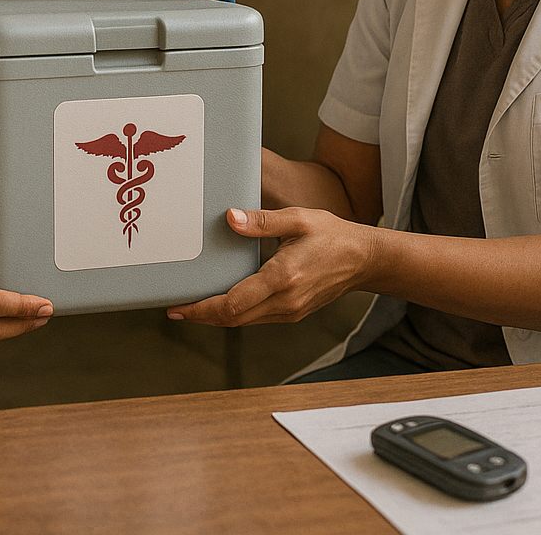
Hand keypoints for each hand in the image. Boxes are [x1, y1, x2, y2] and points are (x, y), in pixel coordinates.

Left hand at [166, 206, 373, 325]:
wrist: (365, 260)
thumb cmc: (333, 235)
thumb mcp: (298, 219)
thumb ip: (262, 221)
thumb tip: (230, 218)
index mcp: (283, 278)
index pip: (233, 304)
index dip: (202, 309)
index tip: (179, 307)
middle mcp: (285, 301)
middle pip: (233, 319)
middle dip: (202, 316)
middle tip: (175, 309)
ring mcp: (290, 311)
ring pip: (244, 322)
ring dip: (216, 317)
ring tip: (192, 307)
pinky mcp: (293, 313)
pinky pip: (256, 318)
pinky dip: (235, 314)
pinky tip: (221, 303)